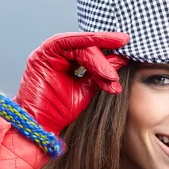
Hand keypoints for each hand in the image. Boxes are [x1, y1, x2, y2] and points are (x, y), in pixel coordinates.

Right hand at [15, 32, 129, 133]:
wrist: (41, 125)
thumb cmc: (59, 110)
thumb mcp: (86, 91)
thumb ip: (101, 76)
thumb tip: (121, 60)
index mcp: (67, 61)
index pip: (91, 50)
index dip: (109, 48)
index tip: (128, 46)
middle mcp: (58, 54)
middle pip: (87, 46)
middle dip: (107, 56)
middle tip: (124, 62)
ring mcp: (49, 53)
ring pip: (80, 46)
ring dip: (99, 61)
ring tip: (111, 77)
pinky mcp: (42, 55)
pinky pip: (66, 43)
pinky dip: (86, 49)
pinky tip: (102, 64)